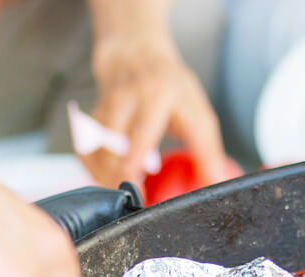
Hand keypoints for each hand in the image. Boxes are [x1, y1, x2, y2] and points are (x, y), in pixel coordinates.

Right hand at [83, 29, 229, 186]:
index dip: (135, 163)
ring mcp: (104, 105)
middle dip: (116, 175)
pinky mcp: (91, 114)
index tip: (137, 189)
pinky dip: (93, 167)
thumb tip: (220, 183)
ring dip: (103, 174)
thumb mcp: (198, 113)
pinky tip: (105, 177)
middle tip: (131, 197)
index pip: (141, 133)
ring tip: (120, 191)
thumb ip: (208, 151)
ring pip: (94, 146)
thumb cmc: (172, 87)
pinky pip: (85, 146)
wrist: (135, 52)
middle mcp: (126, 98)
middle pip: (112, 143)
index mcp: (156, 95)